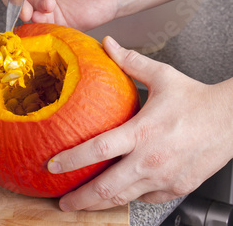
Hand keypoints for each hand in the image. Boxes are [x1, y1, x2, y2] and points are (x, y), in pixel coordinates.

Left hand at [47, 36, 232, 210]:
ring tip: (81, 205)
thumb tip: (108, 44)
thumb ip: (130, 61)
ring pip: (124, 199)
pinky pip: (145, 198)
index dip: (71, 159)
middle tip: (62, 201)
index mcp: (143, 131)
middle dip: (80, 198)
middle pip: (107, 186)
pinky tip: (119, 191)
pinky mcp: (176, 188)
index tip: (52, 165)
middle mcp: (151, 159)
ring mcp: (165, 178)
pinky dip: (129, 197)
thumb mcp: (163, 75)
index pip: (98, 149)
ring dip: (98, 205)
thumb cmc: (197, 100)